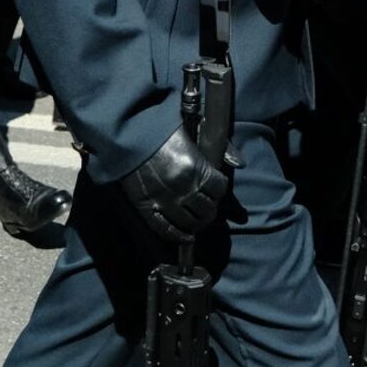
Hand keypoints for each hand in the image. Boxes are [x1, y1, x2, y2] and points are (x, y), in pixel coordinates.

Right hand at [120, 125, 228, 239]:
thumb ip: (219, 147)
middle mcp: (182, 187)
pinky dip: (177, 236)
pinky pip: (165, 229)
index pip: (219, 189)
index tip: (215, 187)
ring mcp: (163, 200)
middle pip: (207, 210)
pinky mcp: (146, 206)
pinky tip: (186, 238)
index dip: (219, 189)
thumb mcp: (194, 130)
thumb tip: (240, 164)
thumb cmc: (161, 129)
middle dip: (210, 208)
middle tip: (207, 204)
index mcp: (195, 168)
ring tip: (198, 219)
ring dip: (197, 223)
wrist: (127, 133)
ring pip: (190, 223)